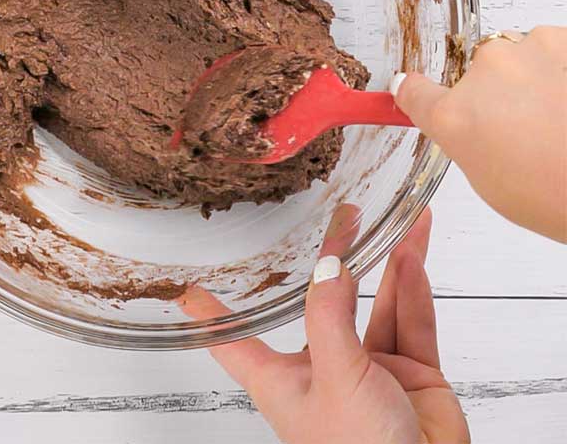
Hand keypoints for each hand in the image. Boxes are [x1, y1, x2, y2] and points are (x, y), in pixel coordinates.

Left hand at [182, 208, 469, 443]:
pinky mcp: (410, 375)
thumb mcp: (335, 379)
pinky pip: (411, 323)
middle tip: (341, 220)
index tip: (188, 290)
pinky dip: (414, 290)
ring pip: (378, 306)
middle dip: (334, 261)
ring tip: (389, 224)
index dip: (211, 316)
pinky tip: (411, 255)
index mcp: (282, 383)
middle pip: (324, 303)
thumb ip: (330, 318)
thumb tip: (329, 265)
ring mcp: (369, 371)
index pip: (232, 343)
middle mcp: (323, 370)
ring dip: (388, 266)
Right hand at [393, 26, 566, 241]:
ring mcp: (527, 50)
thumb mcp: (491, 181)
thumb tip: (466, 123)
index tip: (414, 90)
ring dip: (530, 74)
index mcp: (454, 116)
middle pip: (477, 71)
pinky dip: (560, 66)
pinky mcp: (565, 41)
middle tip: (522, 124)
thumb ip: (467, 140)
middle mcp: (482, 74)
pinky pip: (553, 47)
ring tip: (557, 114)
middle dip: (494, 90)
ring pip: (518, 53)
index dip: (416, 92)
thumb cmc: (558, 195)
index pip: (414, 91)